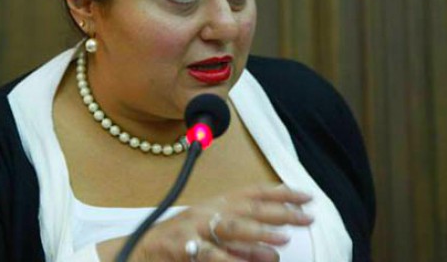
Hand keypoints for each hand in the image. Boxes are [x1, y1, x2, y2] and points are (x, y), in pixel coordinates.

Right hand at [98, 183, 312, 261]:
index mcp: (215, 203)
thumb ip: (240, 244)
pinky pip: (209, 254)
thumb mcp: (211, 236)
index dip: (280, 193)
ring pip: (231, 227)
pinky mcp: (182, 247)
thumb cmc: (179, 243)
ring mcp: (194, 228)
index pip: (253, 192)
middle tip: (306, 216)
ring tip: (283, 239)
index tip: (306, 196)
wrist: (139, 250)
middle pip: (247, 207)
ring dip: (258, 233)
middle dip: (279, 212)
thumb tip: (274, 251)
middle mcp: (206, 210)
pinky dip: (229, 259)